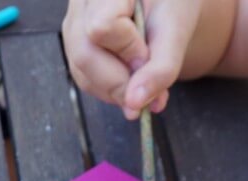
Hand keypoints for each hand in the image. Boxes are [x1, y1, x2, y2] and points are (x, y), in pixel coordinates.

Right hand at [62, 0, 202, 118]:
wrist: (165, 5)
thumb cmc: (171, 6)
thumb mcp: (176, 30)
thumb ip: (160, 67)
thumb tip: (134, 104)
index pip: (102, 26)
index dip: (127, 49)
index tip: (148, 53)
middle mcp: (81, 5)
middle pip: (84, 55)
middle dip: (120, 81)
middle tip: (149, 84)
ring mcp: (72, 28)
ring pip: (82, 74)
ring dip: (118, 89)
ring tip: (144, 79)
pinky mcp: (73, 49)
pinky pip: (85, 81)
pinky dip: (112, 90)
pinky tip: (130, 79)